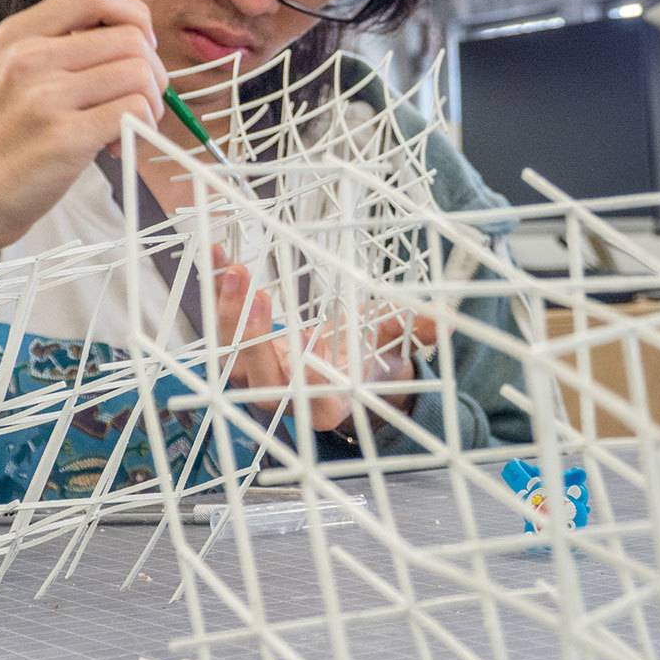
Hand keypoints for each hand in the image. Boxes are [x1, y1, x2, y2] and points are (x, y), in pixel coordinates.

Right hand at [0, 0, 169, 337]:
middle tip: (138, 100)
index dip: (133, 14)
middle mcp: (30, 58)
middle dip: (152, 70)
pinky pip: (134, 112)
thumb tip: (135, 38)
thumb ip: (63, 48)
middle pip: (131, 37)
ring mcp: (45, 97)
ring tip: (126, 126)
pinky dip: (142, 129)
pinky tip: (118, 146)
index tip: (140, 45)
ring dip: (150, 103)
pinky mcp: (64, 138)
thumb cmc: (1, 143)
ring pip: (140, 73)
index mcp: (19, 34)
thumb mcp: (16, 75)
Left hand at [209, 245, 431, 432]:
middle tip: (257, 294)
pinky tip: (214, 255)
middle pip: (258, 375)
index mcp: (325, 403)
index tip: (312, 360)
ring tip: (234, 269)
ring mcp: (253, 374)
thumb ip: (412, 331)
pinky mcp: (236, 347)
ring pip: (228, 352)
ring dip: (227, 310)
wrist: (328, 365)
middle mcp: (282, 395)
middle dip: (253, 335)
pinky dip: (215, 290)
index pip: (315, 403)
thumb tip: (445, 317)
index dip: (311, 387)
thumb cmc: (361, 358)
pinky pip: (219, 323)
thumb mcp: (389, 345)